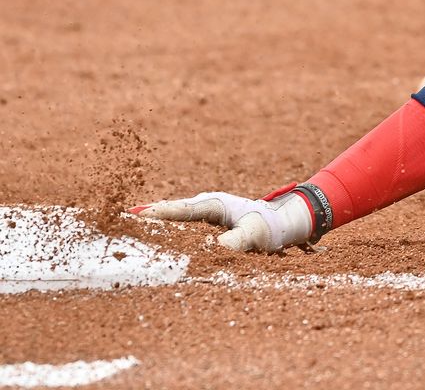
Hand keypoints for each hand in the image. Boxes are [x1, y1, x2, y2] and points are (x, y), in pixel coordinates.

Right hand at [130, 188, 314, 251]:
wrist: (280, 223)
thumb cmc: (268, 227)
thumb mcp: (254, 234)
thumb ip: (237, 241)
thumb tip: (217, 248)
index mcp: (213, 204)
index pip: (179, 210)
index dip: (157, 213)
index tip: (135, 215)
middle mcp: (204, 206)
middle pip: (169, 211)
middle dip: (145, 216)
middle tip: (116, 219)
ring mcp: (201, 214)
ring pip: (171, 218)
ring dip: (150, 222)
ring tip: (121, 226)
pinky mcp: (201, 223)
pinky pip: (177, 225)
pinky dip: (161, 228)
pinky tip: (143, 235)